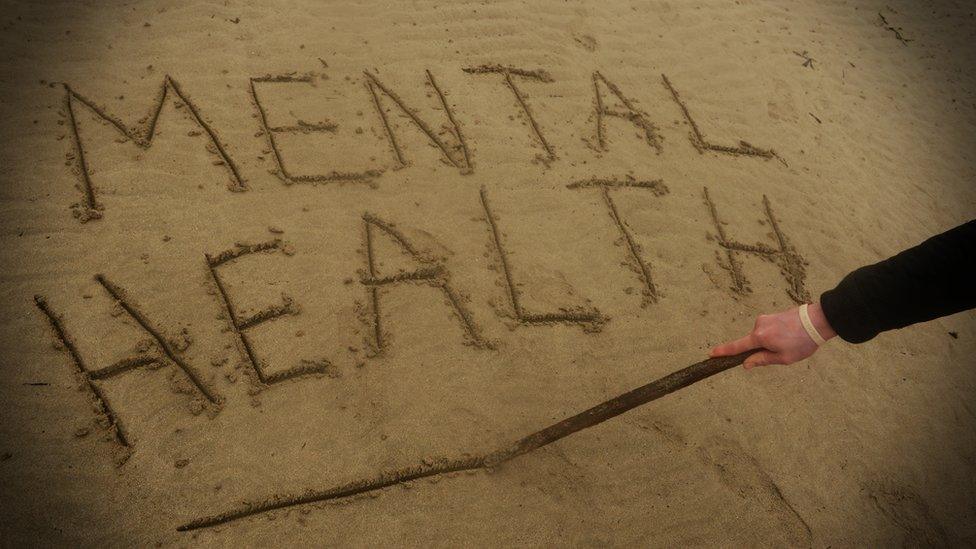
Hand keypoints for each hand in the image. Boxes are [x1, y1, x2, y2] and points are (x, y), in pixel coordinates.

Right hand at [710, 301, 836, 367]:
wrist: (818, 321)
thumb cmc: (802, 342)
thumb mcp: (783, 358)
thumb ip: (762, 360)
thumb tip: (745, 364)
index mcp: (759, 337)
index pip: (736, 347)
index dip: (724, 352)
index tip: (711, 354)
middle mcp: (758, 325)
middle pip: (752, 342)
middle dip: (762, 350)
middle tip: (784, 353)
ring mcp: (765, 318)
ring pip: (761, 336)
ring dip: (771, 343)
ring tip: (791, 343)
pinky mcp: (772, 315)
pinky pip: (767, 330)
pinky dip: (775, 336)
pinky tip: (790, 337)